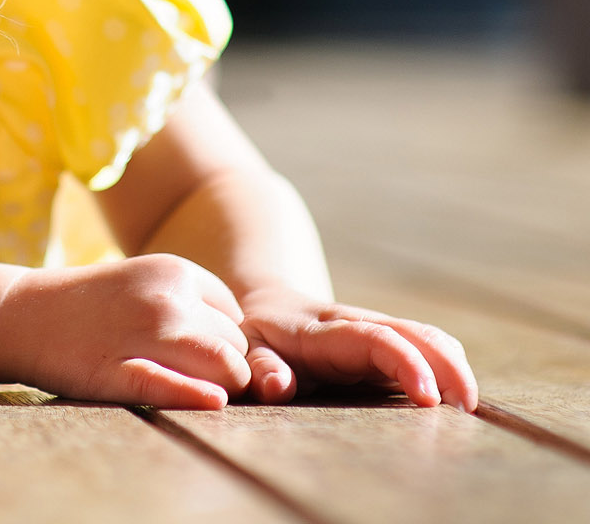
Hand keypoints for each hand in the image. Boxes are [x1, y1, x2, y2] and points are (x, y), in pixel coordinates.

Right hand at [0, 253, 251, 408]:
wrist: (19, 313)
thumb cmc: (87, 306)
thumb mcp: (141, 282)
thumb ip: (188, 303)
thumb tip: (238, 347)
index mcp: (175, 271)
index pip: (235, 317)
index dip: (221, 341)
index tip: (193, 355)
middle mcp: (167, 298)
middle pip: (236, 346)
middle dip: (224, 368)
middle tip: (189, 379)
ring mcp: (144, 333)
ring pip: (224, 369)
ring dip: (221, 388)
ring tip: (193, 393)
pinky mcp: (118, 371)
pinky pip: (172, 387)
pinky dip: (196, 397)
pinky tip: (209, 403)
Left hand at [236, 285, 477, 410]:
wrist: (270, 305)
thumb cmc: (257, 337)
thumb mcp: (246, 349)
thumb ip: (260, 367)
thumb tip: (277, 387)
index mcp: (325, 331)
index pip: (376, 340)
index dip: (407, 364)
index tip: (429, 398)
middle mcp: (360, 325)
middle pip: (416, 334)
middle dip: (448, 367)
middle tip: (467, 409)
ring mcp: (381, 332)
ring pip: (430, 338)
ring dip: (456, 368)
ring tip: (469, 409)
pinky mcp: (393, 344)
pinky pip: (430, 349)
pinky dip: (450, 369)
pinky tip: (458, 400)